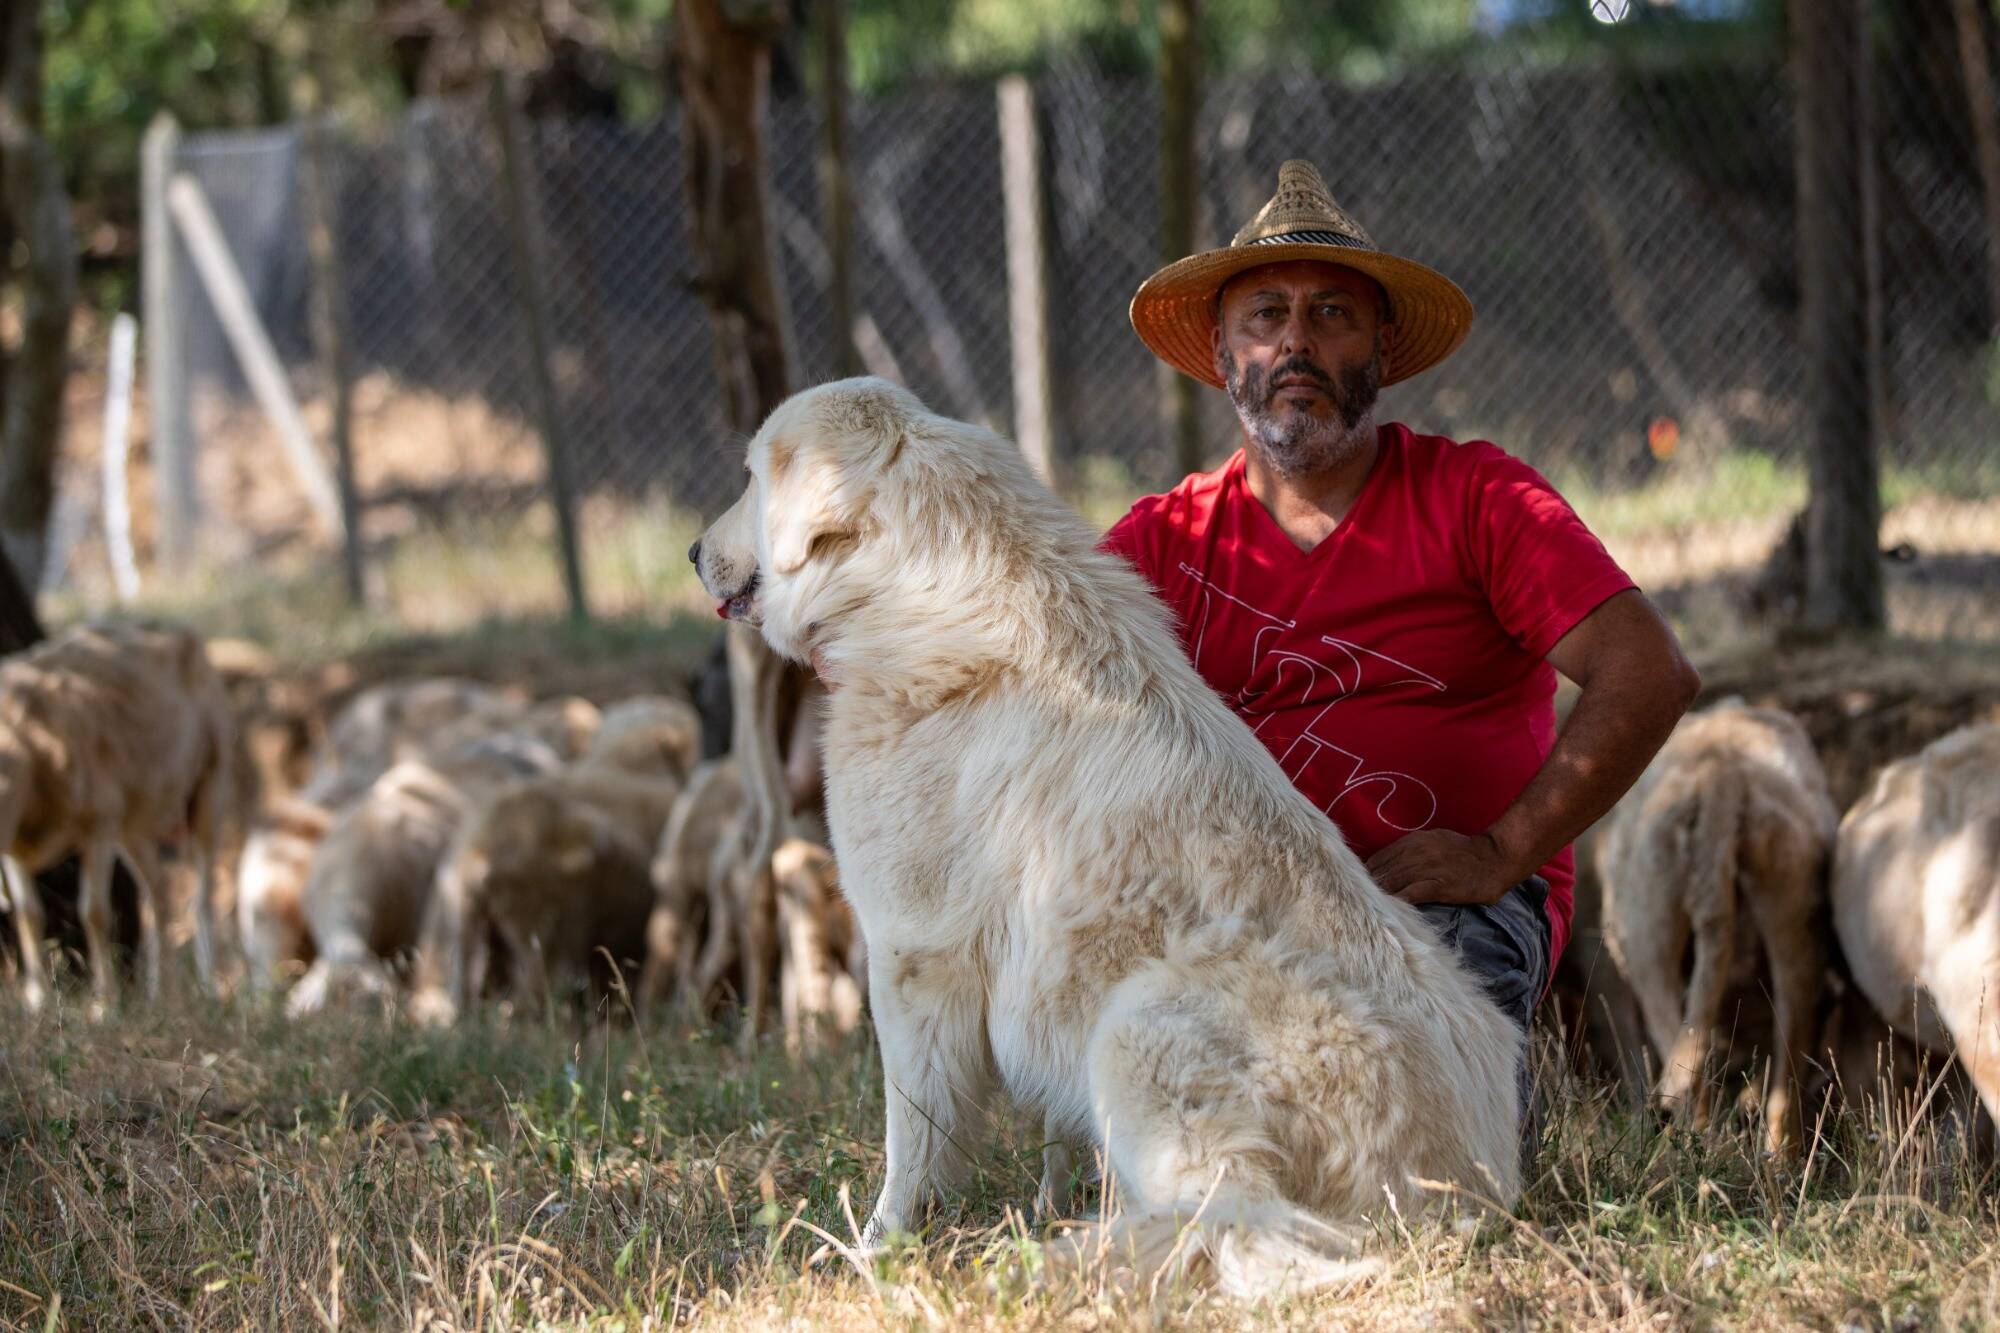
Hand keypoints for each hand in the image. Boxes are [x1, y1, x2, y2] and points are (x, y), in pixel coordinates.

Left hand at [1366, 829, 1518, 906]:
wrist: (1494, 858)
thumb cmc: (1463, 851)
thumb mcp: (1433, 840)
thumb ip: (1410, 849)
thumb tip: (1386, 863)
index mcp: (1413, 841)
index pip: (1379, 858)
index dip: (1368, 874)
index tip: (1360, 887)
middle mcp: (1416, 852)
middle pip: (1382, 872)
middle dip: (1369, 888)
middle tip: (1358, 903)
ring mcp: (1427, 869)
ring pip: (1393, 882)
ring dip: (1380, 897)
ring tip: (1369, 910)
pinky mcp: (1439, 886)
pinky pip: (1411, 894)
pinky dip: (1398, 902)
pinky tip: (1390, 911)